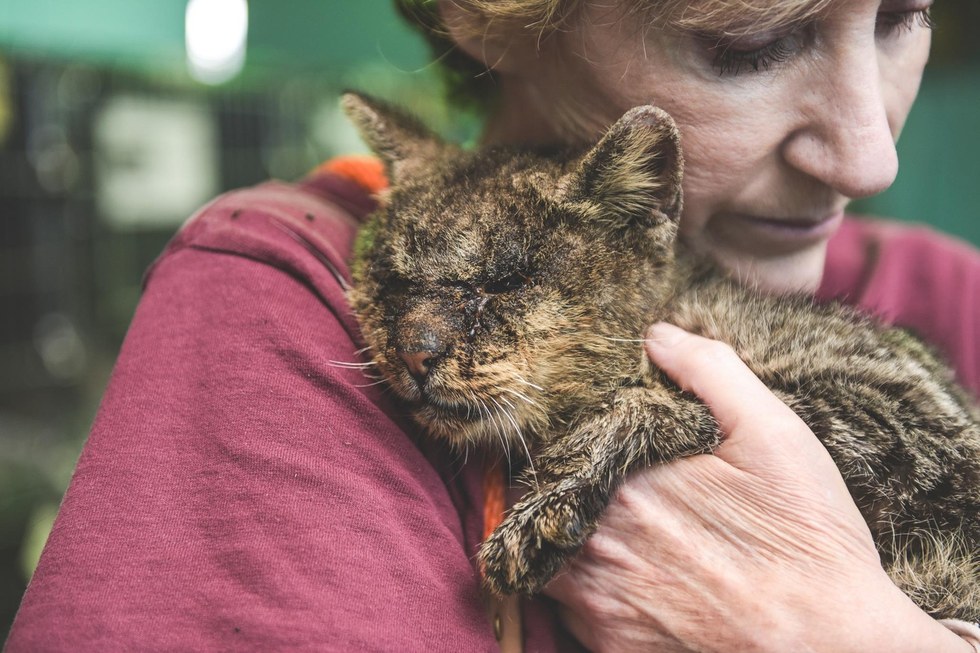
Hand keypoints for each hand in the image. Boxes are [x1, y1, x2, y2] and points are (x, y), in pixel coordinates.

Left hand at [543, 322, 971, 652]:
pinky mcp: (610, 644)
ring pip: (545, 551)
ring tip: (604, 525)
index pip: (561, 445)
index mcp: (626, 479)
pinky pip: (566, 607)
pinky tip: (625, 575)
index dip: (569, 438)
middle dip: (563, 483)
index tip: (588, 437)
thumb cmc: (806, 538)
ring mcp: (597, 599)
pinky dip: (580, 587)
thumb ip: (709, 372)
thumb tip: (656, 335)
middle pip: (545, 496)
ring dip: (562, 534)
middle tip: (597, 480)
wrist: (829, 644)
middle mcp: (598, 538)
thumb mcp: (773, 434)